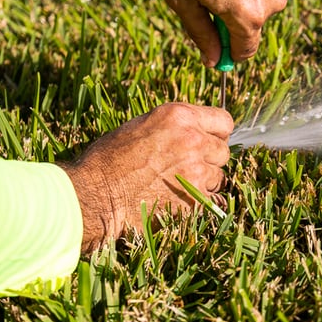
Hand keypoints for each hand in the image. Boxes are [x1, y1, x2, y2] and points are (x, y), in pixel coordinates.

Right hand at [61, 103, 232, 252]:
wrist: (97, 195)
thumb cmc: (110, 160)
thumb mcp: (142, 125)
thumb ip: (176, 126)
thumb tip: (198, 131)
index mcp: (179, 117)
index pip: (224, 121)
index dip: (216, 133)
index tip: (208, 141)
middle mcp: (193, 141)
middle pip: (223, 151)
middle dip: (209, 159)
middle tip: (186, 167)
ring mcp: (196, 172)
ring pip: (218, 177)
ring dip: (204, 182)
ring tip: (176, 185)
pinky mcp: (195, 201)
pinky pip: (214, 202)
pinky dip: (202, 204)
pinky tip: (182, 202)